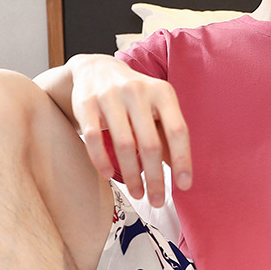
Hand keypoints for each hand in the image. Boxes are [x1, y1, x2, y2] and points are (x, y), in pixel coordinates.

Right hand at [68, 55, 191, 205]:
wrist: (96, 69)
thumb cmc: (135, 97)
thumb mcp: (157, 107)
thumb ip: (167, 135)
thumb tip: (179, 172)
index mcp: (162, 93)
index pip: (178, 131)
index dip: (182, 160)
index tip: (184, 186)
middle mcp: (138, 91)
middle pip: (150, 143)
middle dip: (155, 177)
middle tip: (157, 200)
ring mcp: (110, 96)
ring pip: (124, 144)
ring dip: (132, 175)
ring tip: (138, 193)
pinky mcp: (86, 103)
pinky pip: (94, 139)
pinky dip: (102, 161)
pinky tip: (109, 175)